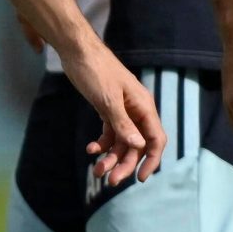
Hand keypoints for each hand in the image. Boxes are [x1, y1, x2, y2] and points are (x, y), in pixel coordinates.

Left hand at [62, 44, 164, 187]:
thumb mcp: (108, 99)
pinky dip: (102, 144)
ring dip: (111, 158)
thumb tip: (138, 146)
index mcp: (143, 106)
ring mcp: (122, 111)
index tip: (139, 179)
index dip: (151, 161)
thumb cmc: (95, 71)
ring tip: (96, 171)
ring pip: (122, 142)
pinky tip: (90, 150)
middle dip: (124, 164)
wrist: (76, 50)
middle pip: (137, 145)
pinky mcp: (108, 110)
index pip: (155, 139)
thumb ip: (122, 123)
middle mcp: (136, 111)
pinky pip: (110, 133)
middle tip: (109, 181)